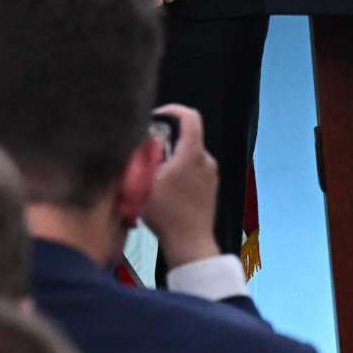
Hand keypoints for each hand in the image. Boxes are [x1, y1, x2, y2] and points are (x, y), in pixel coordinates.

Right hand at [142, 103, 222, 271]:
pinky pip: (194, 169)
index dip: (173, 110)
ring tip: (154, 174)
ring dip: (172, 157)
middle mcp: (206, 159)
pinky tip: (166, 188)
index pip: (190, 117)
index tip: (157, 116)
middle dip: (166, 140)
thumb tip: (141, 140)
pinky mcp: (211, 186)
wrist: (189, 242)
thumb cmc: (166, 213)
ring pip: (189, 154)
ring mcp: (211, 173)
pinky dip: (180, 170)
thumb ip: (143, 156)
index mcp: (192, 154)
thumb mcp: (145, 182)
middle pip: (187, 137)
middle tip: (146, 153)